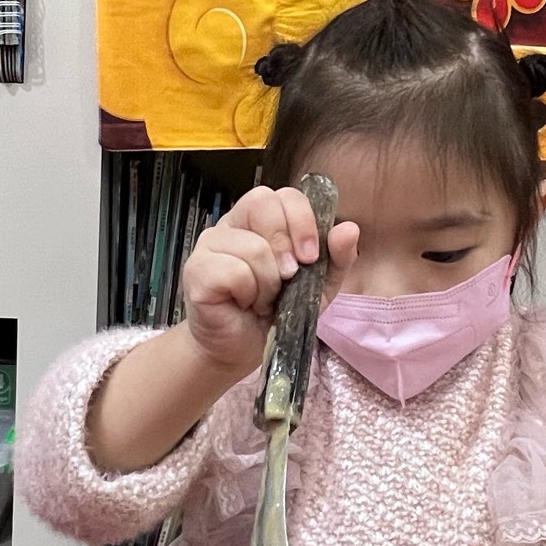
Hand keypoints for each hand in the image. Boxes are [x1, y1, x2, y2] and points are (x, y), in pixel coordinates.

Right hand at [177, 184, 360, 377]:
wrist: (243, 349)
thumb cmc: (277, 313)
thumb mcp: (318, 287)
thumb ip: (335, 258)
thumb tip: (349, 228)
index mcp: (262, 220)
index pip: (284, 195)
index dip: (302, 221)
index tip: (310, 257)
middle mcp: (233, 223)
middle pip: (262, 202)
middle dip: (285, 243)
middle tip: (288, 276)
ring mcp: (210, 244)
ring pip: (252, 246)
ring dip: (268, 282)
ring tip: (262, 299)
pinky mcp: (196, 270)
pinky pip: (233, 272)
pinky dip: (248, 294)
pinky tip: (243, 304)